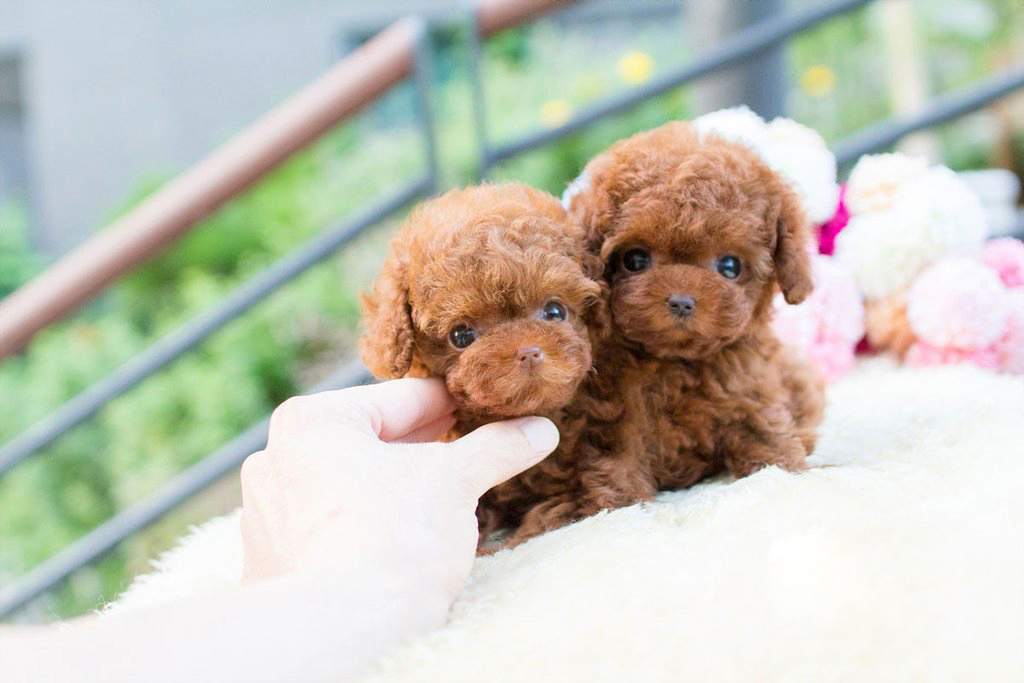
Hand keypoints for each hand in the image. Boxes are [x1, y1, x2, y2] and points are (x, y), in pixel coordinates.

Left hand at [239, 377, 559, 603]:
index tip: (483, 408)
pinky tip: (399, 536)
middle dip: (423, 447)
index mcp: (313, 421)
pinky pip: (328, 524)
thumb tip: (540, 431)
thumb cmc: (397, 540)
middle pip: (371, 440)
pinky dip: (363, 522)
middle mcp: (276, 459)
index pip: (402, 398)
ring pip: (348, 483)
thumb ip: (496, 447)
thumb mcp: (457, 480)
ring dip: (392, 485)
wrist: (350, 628)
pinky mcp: (271, 560)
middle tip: (470, 448)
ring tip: (438, 495)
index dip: (453, 402)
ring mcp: (266, 513)